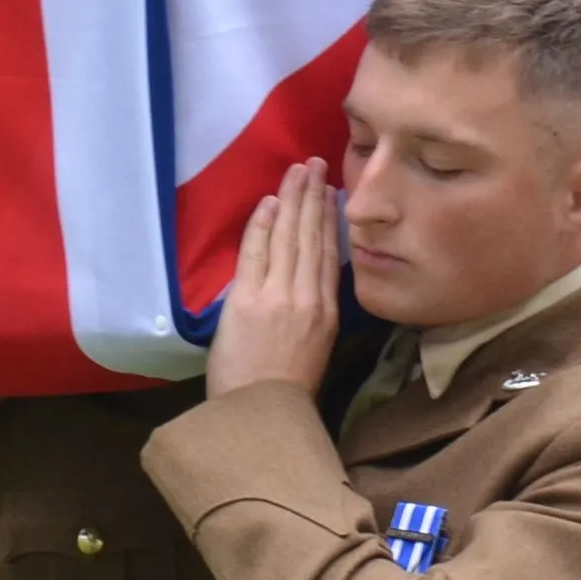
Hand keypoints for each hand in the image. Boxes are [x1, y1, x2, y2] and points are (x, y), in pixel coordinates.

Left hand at [208, 157, 341, 394]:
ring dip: (293, 199)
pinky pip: (257, 251)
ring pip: (289, 236)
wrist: (262, 415)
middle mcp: (308, 297)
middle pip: (312, 236)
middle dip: (313, 197)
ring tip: (297, 171)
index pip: (330, 254)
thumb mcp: (315, 349)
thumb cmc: (285, 392)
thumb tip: (307, 284)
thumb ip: (312, 313)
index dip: (330, 219)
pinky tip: (271, 201)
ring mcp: (279, 295)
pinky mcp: (249, 299)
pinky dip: (264, 224)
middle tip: (315, 164)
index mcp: (327, 311)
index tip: (331, 192)